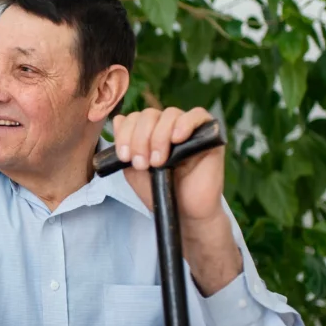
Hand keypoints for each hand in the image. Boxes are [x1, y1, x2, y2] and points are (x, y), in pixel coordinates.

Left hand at [112, 107, 224, 223]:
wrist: (184, 211)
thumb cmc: (159, 190)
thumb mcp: (133, 170)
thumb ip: (124, 147)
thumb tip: (118, 120)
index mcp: (147, 132)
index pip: (133, 118)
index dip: (125, 134)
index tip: (124, 157)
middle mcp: (166, 126)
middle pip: (149, 114)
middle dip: (140, 139)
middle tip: (143, 164)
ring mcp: (187, 128)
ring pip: (170, 114)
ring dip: (159, 136)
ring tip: (159, 161)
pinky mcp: (208, 133)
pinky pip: (197, 115)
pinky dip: (185, 123)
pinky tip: (177, 138)